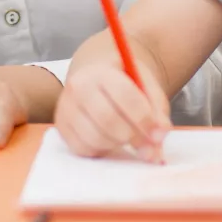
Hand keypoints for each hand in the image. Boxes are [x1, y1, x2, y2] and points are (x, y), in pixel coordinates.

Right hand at [55, 62, 170, 159]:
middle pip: (108, 120)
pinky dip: (102, 150)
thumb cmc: (123, 81)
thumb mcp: (144, 84)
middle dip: (133, 136)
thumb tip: (160, 135)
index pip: (124, 95)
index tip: (159, 133)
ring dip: (118, 144)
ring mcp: (66, 107)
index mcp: (101, 71)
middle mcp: (78, 86)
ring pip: (96, 138)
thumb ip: (157, 108)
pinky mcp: (61, 127)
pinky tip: (109, 138)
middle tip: (146, 143)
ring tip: (126, 135)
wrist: (96, 76)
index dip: (145, 118)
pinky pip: (84, 149)